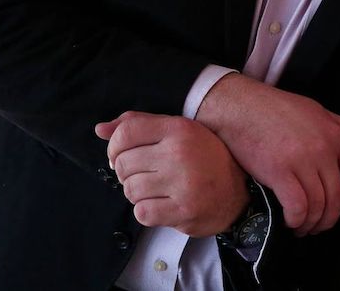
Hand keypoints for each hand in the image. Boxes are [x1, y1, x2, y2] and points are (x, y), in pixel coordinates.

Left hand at [95, 112, 249, 237]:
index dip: (114, 145)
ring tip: (152, 188)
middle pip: (124, 163)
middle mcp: (179, 154)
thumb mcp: (178, 130)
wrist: (239, 190)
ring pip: (130, 190)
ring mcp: (182, 184)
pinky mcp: (183, 212)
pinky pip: (142, 213)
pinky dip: (145, 210)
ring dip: (135, 192)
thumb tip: (100, 129)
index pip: (127, 132)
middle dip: (125, 171)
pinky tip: (160, 203)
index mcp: (178, 129)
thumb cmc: (204, 156)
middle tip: (140, 173)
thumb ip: (139, 125)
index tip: (119, 153)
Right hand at [195, 74, 339, 236]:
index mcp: (336, 135)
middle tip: (317, 225)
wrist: (241, 105)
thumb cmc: (279, 108)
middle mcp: (323, 149)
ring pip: (318, 207)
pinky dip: (296, 221)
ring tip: (301, 225)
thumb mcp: (319, 112)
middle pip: (338, 198)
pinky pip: (298, 208)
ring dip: (311, 224)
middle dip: (329, 219)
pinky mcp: (279, 171)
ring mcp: (302, 160)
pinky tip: (289, 221)